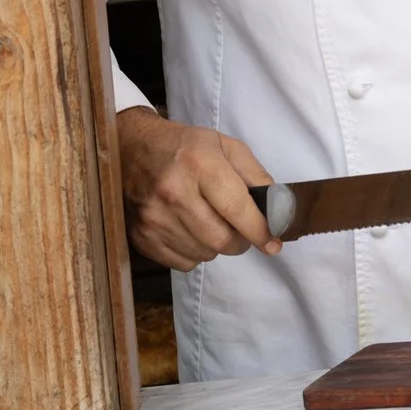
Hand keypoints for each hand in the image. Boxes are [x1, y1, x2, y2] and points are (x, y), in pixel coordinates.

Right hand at [117, 107, 280, 270]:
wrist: (132, 148)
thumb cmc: (185, 147)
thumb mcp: (226, 146)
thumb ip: (256, 176)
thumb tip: (278, 209)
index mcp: (199, 164)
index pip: (236, 208)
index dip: (259, 231)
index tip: (273, 244)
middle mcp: (173, 192)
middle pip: (221, 239)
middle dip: (240, 241)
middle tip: (241, 229)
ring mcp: (154, 217)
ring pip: (204, 254)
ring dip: (217, 246)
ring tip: (211, 222)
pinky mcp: (142, 236)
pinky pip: (183, 262)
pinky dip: (195, 253)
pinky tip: (191, 230)